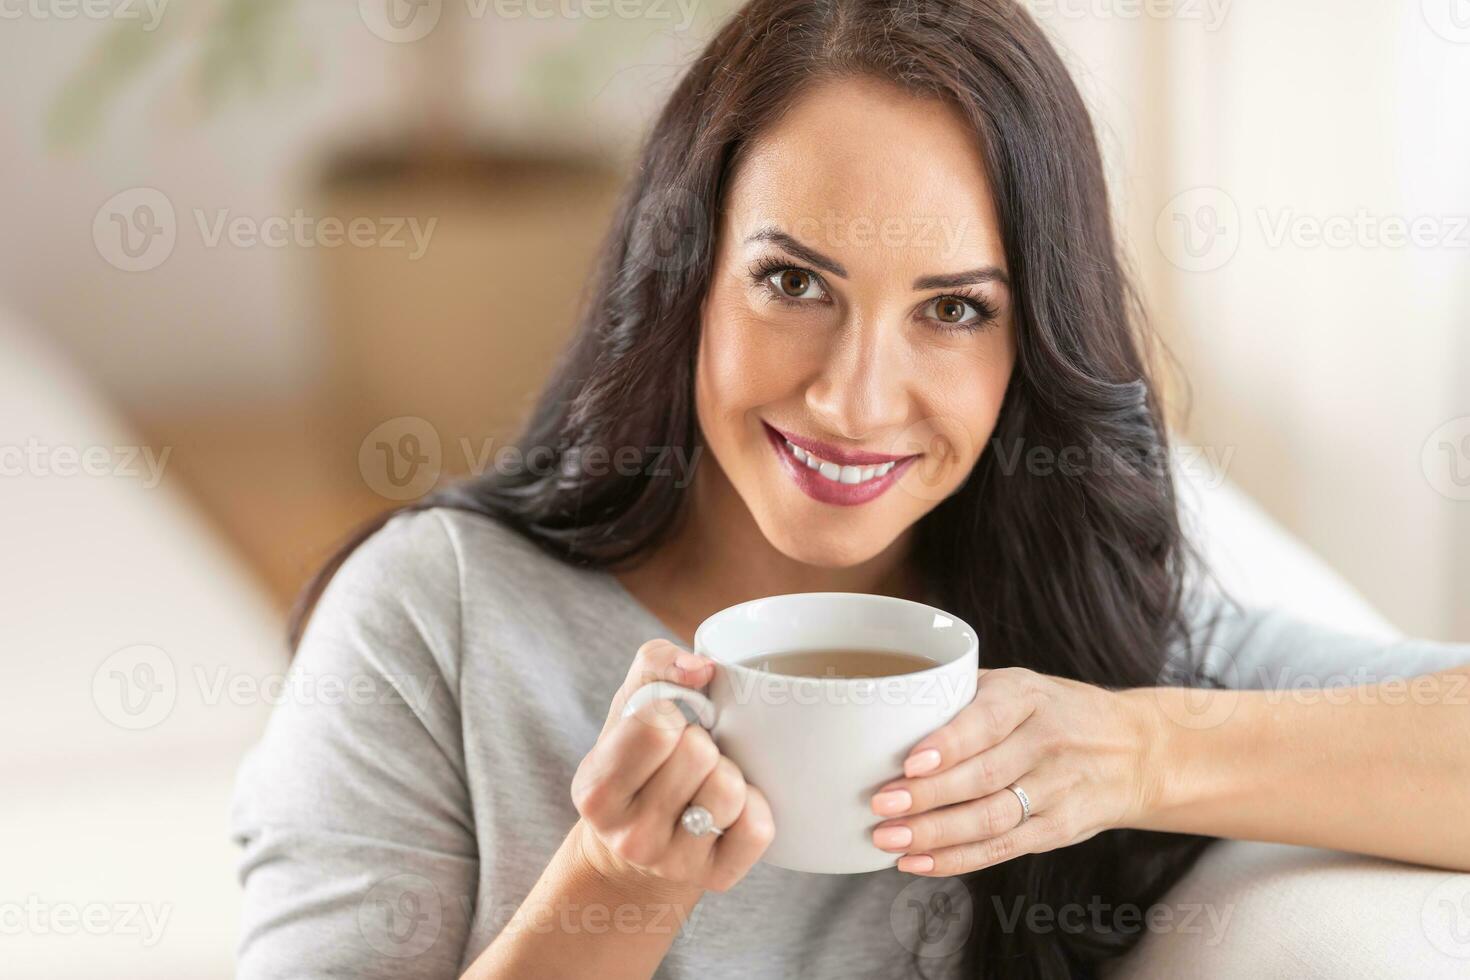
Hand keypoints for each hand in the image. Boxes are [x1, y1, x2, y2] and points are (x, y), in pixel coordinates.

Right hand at [570, 639, 774, 897]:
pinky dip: (755, 806)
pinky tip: (731, 809)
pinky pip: (759, 827)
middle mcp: (629, 837)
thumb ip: (655, 664)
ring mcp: (673, 864)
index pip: (656, 724)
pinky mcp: (716, 879)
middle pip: (699, 753)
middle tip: (687, 757)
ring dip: (729, 772)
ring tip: (707, 781)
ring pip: (731, 790)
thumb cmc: (636, 759)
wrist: (635, 846)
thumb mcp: (627, 707)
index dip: (671, 712)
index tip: (665, 725)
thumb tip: (702, 667)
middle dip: (701, 741)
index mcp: (596, 789)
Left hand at [868, 667, 1156, 874]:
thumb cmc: (1056, 712)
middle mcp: (1046, 742)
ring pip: (990, 818)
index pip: (986, 722)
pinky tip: (918, 862)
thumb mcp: (1021, 685)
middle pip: (983, 776)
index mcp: (1029, 697)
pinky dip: (957, 859)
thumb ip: (965, 695)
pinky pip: (1002, 848)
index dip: (948, 745)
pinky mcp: (1060, 830)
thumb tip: (888, 711)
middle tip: (880, 805)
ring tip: (888, 839)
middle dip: (927, 796)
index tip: (909, 762)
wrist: (1137, 751)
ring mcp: (1057, 789)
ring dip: (935, 833)